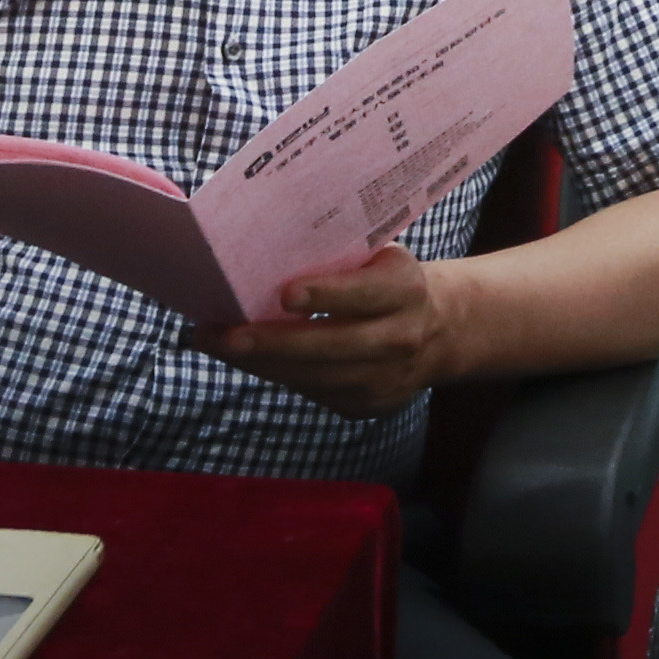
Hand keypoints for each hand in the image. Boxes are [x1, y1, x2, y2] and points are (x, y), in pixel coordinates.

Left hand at [201, 246, 472, 416]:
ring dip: (261, 363)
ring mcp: (385, 379)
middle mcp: (400, 337)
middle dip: (270, 342)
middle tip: (220, 334)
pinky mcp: (368, 407)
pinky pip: (313, 393)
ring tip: (217, 345)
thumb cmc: (389, 280)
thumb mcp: (381, 258)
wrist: (440, 330)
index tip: (284, 294)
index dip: (326, 294)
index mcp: (405, 289)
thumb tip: (264, 251)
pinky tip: (249, 360)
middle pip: (330, 345)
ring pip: (314, 377)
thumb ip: (340, 259)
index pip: (364, 293)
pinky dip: (278, 375)